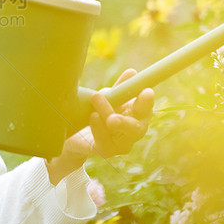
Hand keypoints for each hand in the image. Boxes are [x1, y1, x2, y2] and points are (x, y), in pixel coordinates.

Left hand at [45, 69, 153, 184]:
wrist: (76, 134)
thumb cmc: (98, 111)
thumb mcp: (108, 97)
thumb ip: (120, 88)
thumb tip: (132, 72)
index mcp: (137, 115)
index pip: (146, 108)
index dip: (147, 101)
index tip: (146, 91)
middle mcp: (133, 131)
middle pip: (137, 128)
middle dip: (129, 116)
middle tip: (123, 106)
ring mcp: (122, 144)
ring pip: (120, 134)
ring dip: (108, 113)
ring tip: (96, 97)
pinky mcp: (107, 151)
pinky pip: (105, 142)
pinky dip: (99, 129)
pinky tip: (93, 117)